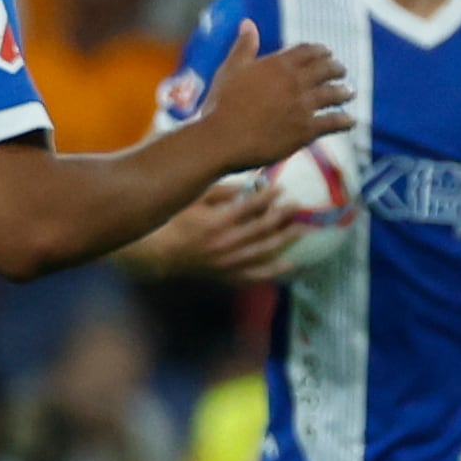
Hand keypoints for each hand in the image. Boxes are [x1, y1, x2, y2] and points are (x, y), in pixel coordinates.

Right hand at [135, 180, 303, 283]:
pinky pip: (254, 275)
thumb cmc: (175, 222)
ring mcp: (227, 262)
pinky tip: (290, 265)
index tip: (280, 189)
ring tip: (300, 230)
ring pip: (264, 251)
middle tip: (296, 206)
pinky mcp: (226, 275)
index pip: (250, 206)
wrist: (159, 253)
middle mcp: (225, 243)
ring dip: (285, 240)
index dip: (268, 196)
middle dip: (282, 215)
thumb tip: (249, 184)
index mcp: (216, 222)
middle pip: (262, 228)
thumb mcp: (193, 200)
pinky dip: (273, 271)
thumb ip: (221, 191)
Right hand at [198, 21, 353, 171]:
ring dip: (344, 92)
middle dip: (336, 68)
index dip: (319, 50)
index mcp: (278, 64)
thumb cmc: (221, 104)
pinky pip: (334, 122)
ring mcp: (304, 106)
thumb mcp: (230, 70)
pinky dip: (345, 121)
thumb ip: (243, 46)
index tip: (326, 52)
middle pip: (326, 69)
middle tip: (341, 71)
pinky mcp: (307, 129)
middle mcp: (296, 82)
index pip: (308, 51)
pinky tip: (350, 121)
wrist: (223, 138)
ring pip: (334, 94)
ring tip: (348, 93)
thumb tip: (248, 22)